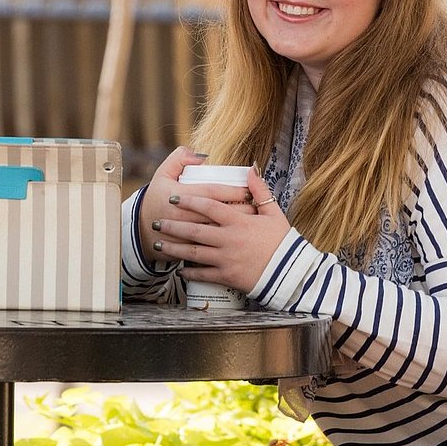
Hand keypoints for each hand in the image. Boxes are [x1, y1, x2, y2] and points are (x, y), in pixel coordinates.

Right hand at [136, 146, 252, 263]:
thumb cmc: (157, 198)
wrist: (142, 229)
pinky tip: (237, 238)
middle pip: (218, 214)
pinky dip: (225, 243)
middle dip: (240, 210)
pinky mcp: (186, 249)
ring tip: (253, 222)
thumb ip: (179, 158)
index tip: (247, 190)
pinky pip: (210, 247)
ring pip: (216, 232)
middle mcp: (182, 216)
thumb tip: (201, 156)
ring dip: (236, 227)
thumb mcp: (162, 173)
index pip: (211, 193)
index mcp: (177, 195)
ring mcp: (184, 235)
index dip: (231, 191)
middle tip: (256, 206)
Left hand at [153, 168, 287, 290]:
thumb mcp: (273, 212)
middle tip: (156, 222)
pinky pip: (203, 274)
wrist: (290, 272)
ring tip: (159, 244)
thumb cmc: (282, 241)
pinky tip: (179, 269)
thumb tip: (250, 169)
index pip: (208, 206)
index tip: (174, 198)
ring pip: (193, 253)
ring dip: (174, 248)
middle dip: (172, 225)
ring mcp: (225, 259)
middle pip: (194, 230)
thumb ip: (259, 190)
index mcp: (238, 221)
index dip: (189, 201)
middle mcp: (228, 239)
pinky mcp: (226, 276)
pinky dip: (189, 272)